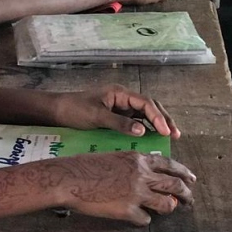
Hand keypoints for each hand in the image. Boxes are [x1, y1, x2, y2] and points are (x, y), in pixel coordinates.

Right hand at [51, 152, 195, 225]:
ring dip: (169, 208)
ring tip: (169, 209)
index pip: (169, 165)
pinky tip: (137, 217)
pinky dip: (143, 218)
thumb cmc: (85, 165)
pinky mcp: (128, 210)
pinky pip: (145, 218)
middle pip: (175, 185)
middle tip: (189, 200)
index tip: (190, 179)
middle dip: (186, 194)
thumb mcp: (113, 157)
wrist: (69, 178)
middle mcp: (142, 175)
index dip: (183, 173)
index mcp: (138, 160)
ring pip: (166, 204)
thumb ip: (132, 164)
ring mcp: (136, 194)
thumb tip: (146, 174)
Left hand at [52, 85, 180, 137]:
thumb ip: (119, 123)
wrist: (56, 111)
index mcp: (119, 93)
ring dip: (157, 124)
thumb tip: (143, 131)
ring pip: (144, 113)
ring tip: (169, 137)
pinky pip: (135, 121)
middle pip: (149, 106)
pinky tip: (151, 139)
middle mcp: (122, 98)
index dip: (158, 117)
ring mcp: (119, 107)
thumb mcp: (96, 117)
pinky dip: (145, 128)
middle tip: (175, 135)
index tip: (166, 131)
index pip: (145, 103)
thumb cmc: (74, 110)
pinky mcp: (115, 116)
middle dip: (163, 119)